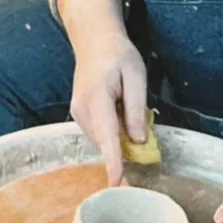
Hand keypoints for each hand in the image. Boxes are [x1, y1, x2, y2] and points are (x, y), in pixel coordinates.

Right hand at [57, 0, 147, 185]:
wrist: (93, 40)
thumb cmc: (118, 55)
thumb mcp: (135, 75)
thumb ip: (136, 108)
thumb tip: (139, 141)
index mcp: (97, 96)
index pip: (107, 134)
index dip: (113, 160)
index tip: (117, 182)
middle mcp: (82, 108)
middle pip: (105, 141)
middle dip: (123, 151)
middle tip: (145, 142)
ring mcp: (78, 112)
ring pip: (102, 139)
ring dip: (118, 140)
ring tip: (129, 113)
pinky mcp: (79, 114)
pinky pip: (99, 133)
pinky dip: (112, 133)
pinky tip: (120, 115)